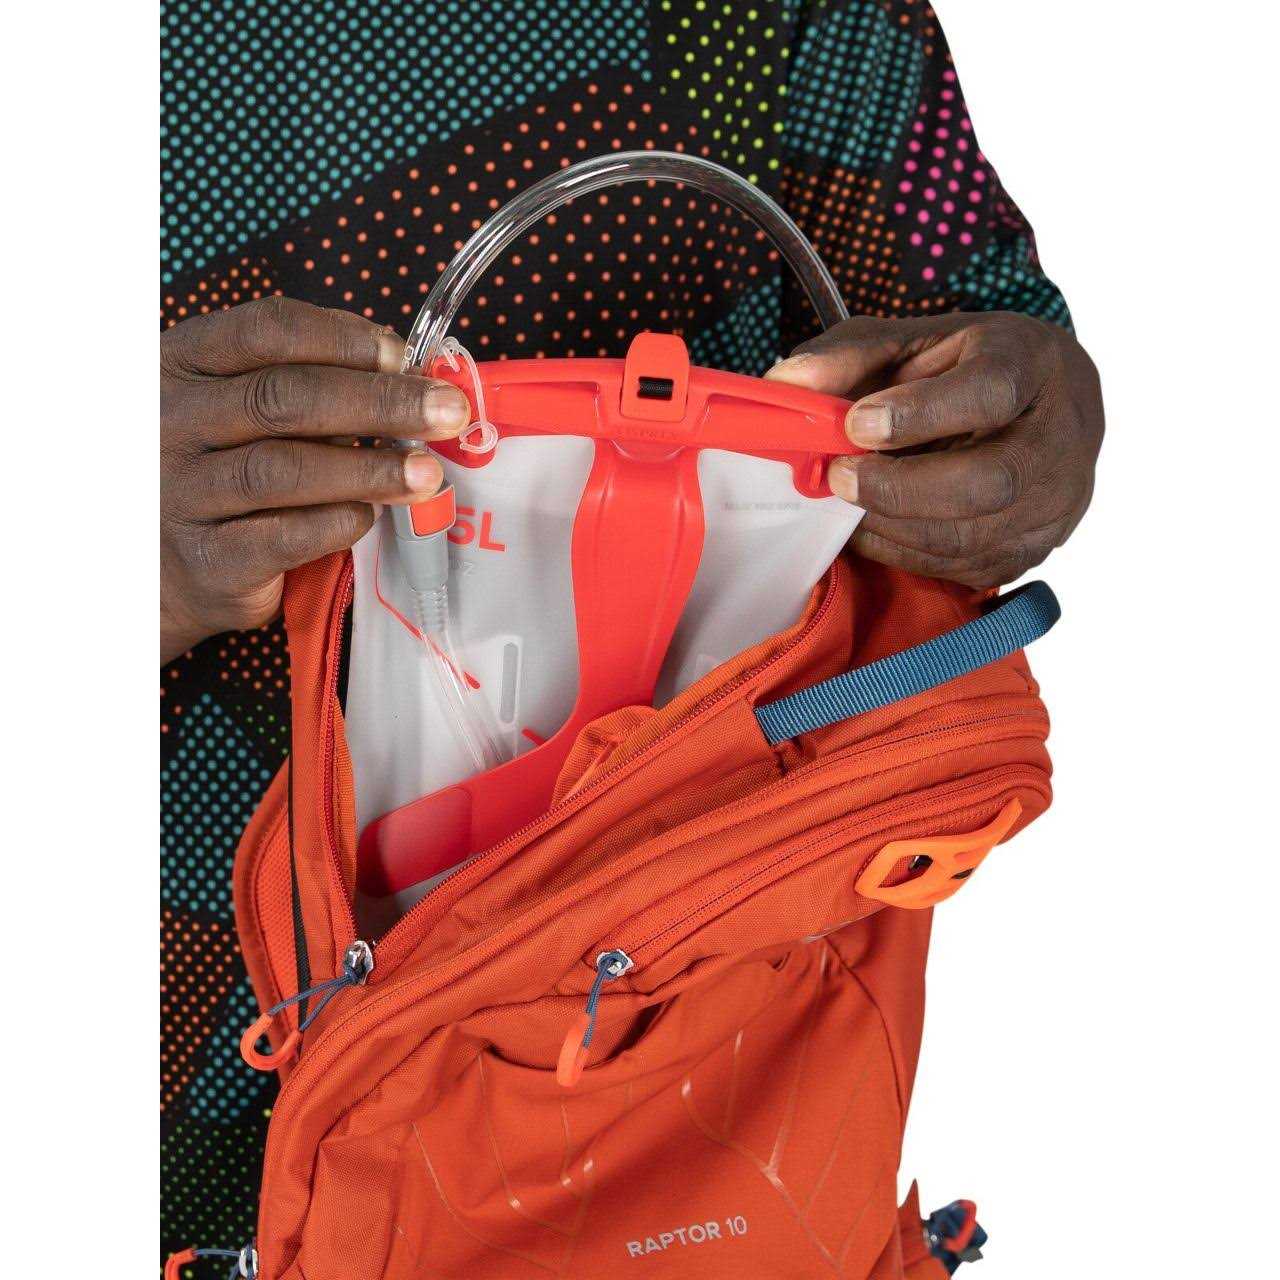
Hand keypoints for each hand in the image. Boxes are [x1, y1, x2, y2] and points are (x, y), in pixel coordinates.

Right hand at [161, 297, 470, 662]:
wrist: (158, 570)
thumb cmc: (222, 472)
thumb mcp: (239, 411)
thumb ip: (308, 385)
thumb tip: (413, 378)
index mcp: (183, 365)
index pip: (265, 330)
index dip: (344, 338)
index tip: (404, 354)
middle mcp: (171, 422)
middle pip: (284, 398)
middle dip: (380, 402)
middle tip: (447, 412)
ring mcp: (182, 494)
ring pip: (285, 469)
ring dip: (370, 468)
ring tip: (427, 473)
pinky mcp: (208, 560)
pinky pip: (286, 536)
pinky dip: (339, 522)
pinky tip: (370, 516)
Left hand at [766, 312, 1102, 587]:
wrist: (1043, 404)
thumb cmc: (967, 367)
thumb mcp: (913, 342)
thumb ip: (848, 357)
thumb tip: (784, 384)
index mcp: (1035, 364)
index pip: (989, 394)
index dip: (918, 414)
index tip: (856, 423)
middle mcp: (1062, 438)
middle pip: (986, 481)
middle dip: (898, 488)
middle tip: (840, 477)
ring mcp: (1055, 503)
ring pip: (970, 536)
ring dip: (892, 524)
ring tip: (848, 500)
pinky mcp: (1032, 549)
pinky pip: (962, 566)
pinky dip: (904, 550)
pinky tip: (874, 525)